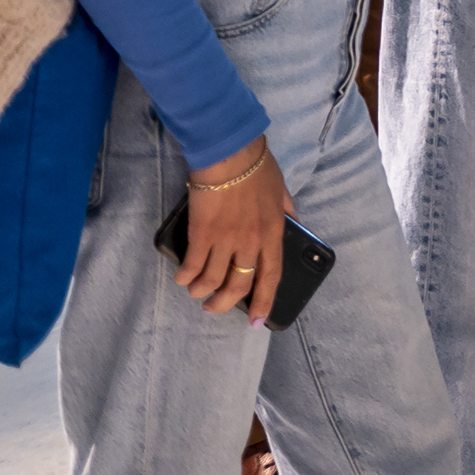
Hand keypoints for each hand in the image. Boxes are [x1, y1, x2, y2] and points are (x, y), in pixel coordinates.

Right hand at [173, 138, 296, 324]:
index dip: (265, 301)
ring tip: (195, 291)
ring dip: (201, 291)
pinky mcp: (202, 234)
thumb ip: (286, 209)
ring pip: (213, 281)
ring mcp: (226, 240)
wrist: (230, 153)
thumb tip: (293, 221)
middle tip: (213, 307)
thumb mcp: (281, 190)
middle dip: (224, 304)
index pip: (271, 276)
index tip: (258, 321)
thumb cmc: (257, 167)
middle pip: (239, 285)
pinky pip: (193, 266)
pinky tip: (182, 277)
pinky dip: (186, 276)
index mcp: (273, 233)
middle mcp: (251, 242)